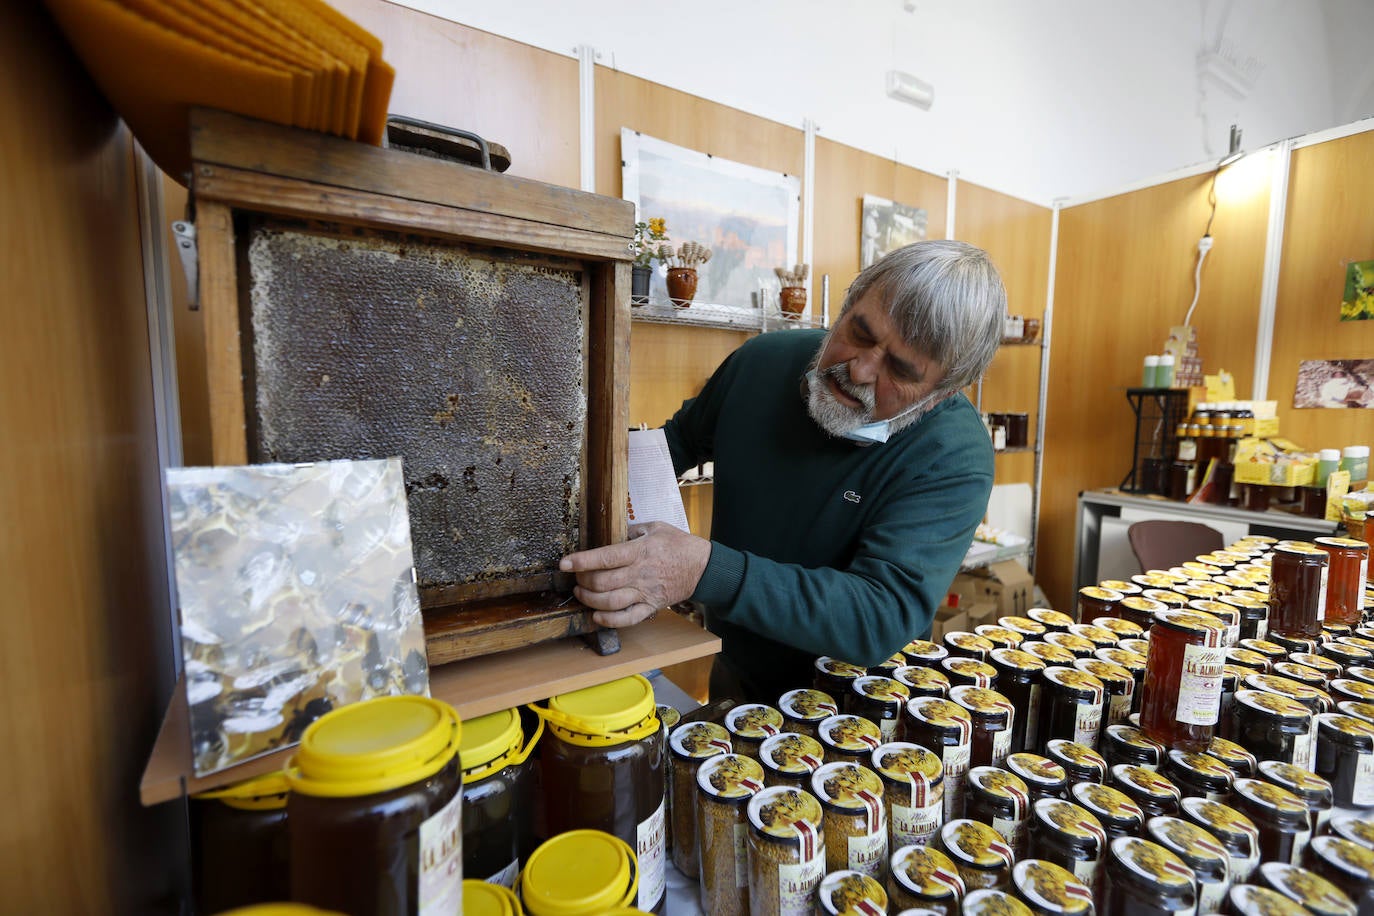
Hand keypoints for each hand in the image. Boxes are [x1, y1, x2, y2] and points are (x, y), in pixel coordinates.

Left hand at [559, 522, 711, 627]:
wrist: (703, 567)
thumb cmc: (678, 544)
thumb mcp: (655, 527)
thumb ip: (629, 529)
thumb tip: (608, 530)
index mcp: (639, 551)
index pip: (605, 557)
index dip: (581, 561)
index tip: (564, 563)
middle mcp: (640, 574)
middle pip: (602, 582)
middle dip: (582, 581)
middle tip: (576, 577)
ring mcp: (645, 593)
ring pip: (610, 602)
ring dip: (590, 600)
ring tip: (581, 593)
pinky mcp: (651, 607)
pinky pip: (628, 619)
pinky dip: (609, 621)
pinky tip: (597, 615)